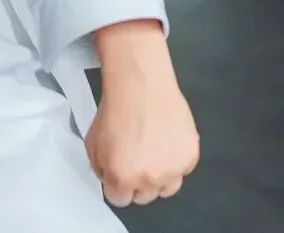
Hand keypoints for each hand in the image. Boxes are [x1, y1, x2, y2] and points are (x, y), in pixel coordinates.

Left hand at [84, 20, 198, 206]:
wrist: (141, 84)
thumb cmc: (116, 109)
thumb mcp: (93, 143)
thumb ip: (101, 169)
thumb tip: (110, 178)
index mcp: (122, 177)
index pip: (120, 199)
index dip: (118, 184)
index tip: (120, 171)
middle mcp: (149, 178)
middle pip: (144, 197)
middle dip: (138, 181)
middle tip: (136, 159)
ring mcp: (172, 168)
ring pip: (167, 188)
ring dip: (160, 176)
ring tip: (154, 152)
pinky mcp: (190, 155)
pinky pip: (184, 170)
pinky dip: (177, 160)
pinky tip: (167, 142)